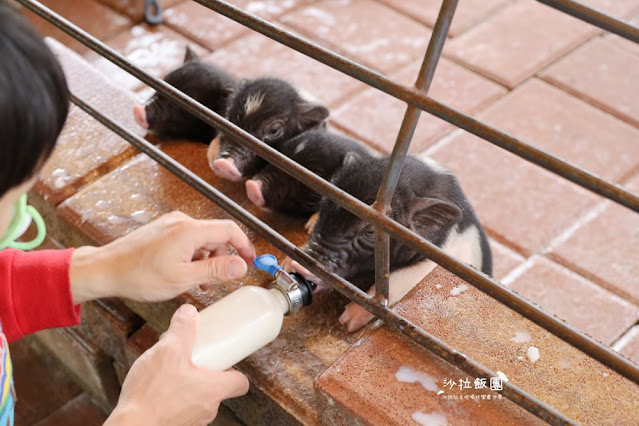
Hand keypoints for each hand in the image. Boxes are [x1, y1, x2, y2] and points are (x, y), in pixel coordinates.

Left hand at [70, 211, 255, 303]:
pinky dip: (193, 256)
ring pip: (202, 239)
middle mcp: (182, 222)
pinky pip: (188, 240)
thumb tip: (241, 265)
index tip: (250, 260)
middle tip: (218, 281)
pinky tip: (184, 273)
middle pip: (216, 235)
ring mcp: (171, 224)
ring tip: (197, 282)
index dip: (244, 246)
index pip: (229, 230)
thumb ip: (215, 271)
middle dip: (221, 258)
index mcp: (189, 231)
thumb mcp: (183, 279)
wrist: (106, 269)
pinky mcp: (163, 230)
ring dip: (206, 260)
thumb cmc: (139, 275)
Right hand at [105, 304, 248, 424]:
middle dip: (206, 372)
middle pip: (218, 388)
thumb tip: (189, 311)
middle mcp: (208, 410)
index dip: (235, 370)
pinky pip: (181, 409)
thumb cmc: (151, 394)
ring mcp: (192, 422)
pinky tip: (157, 389)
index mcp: (214, 390)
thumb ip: (182, 328)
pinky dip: (174, 399)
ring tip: (169, 372)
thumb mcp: (168, 350)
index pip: (241, 383)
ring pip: (198, 399)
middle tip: (191, 359)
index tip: (224, 358)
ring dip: (188, 385)